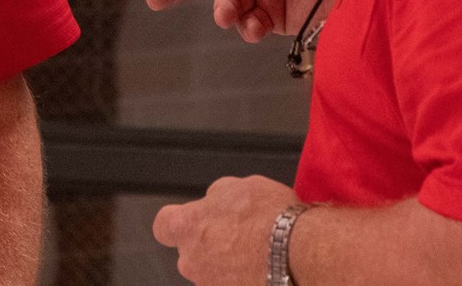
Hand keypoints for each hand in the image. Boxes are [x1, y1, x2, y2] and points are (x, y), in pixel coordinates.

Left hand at [154, 175, 295, 284]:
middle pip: (190, 253)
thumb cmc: (269, 217)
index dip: (176, 223)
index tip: (191, 221)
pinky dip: (244, 280)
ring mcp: (210, 285)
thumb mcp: (237, 186)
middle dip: (209, 246)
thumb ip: (215, 196)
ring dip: (228, 267)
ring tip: (258, 255)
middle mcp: (191, 261)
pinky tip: (263, 270)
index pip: (163, 226)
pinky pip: (233, 285)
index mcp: (187, 226)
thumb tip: (213, 201)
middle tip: (238, 238)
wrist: (297, 252)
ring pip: (213, 274)